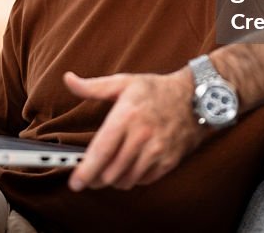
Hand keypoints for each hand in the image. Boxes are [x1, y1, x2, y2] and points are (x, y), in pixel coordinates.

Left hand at [65, 68, 204, 191]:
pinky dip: (132, 178)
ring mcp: (157, 151)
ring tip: (108, 170)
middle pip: (111, 172)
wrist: (195, 98)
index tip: (75, 182)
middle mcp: (142, 136)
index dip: (85, 171)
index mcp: (126, 116)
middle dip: (96, 178)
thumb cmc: (156, 90)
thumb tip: (68, 80)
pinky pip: (143, 180)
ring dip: (113, 180)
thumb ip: (92, 86)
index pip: (101, 151)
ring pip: (126, 180)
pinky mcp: (168, 161)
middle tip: (89, 176)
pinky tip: (129, 167)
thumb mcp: (124, 82)